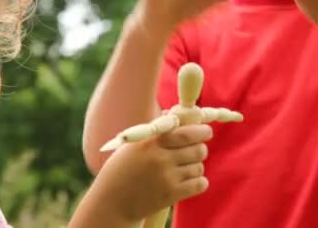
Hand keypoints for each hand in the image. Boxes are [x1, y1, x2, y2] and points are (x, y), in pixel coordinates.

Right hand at [97, 124, 212, 221]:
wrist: (111, 203)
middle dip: (200, 148)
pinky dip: (199, 182)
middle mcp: (160, 159)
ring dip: (196, 166)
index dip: (201, 131)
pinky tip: (189, 181)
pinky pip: (200, 184)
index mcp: (150, 143)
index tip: (206, 131)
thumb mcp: (132, 146)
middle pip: (198, 149)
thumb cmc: (121, 170)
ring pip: (199, 166)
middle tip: (196, 150)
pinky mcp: (171, 195)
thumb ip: (155, 131)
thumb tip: (174, 113)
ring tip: (184, 168)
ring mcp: (167, 177)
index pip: (186, 132)